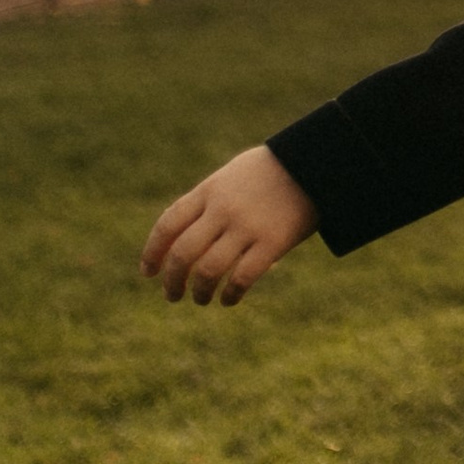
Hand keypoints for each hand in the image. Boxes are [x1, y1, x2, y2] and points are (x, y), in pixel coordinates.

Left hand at [140, 146, 319, 306]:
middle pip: (183, 253)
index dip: (152, 252)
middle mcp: (223, 210)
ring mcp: (247, 227)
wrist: (315, 163)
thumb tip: (183, 238)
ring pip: (209, 270)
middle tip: (172, 295)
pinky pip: (243, 278)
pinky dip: (231, 294)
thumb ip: (207, 204)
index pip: (168, 225)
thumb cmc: (271, 170)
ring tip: (201, 299)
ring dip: (200, 291)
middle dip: (172, 280)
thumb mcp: (231, 176)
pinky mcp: (273, 243)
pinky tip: (228, 300)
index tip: (148, 273)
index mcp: (209, 191)